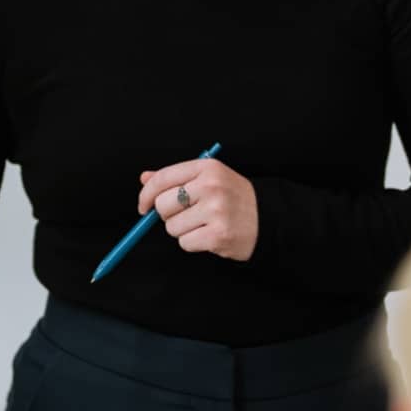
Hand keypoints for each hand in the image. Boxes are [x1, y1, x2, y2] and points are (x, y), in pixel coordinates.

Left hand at [138, 157, 257, 261]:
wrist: (267, 217)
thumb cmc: (233, 196)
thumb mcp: (208, 177)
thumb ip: (175, 177)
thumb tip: (144, 178)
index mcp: (206, 168)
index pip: (162, 178)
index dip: (146, 194)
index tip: (143, 206)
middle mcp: (211, 186)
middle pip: (163, 205)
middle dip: (167, 215)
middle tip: (184, 215)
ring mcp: (216, 211)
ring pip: (172, 227)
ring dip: (182, 230)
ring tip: (202, 224)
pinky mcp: (218, 235)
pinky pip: (185, 243)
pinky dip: (192, 242)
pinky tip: (208, 235)